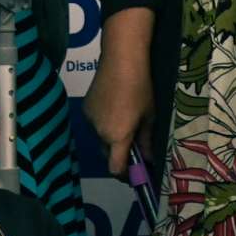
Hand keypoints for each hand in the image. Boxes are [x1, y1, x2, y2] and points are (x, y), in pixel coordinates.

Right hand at [84, 46, 153, 177]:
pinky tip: (116, 108)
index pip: (115, 168)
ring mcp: (90, 120)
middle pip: (107, 154)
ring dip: (112, 138)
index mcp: (117, 137)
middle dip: (120, 155)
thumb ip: (147, 141)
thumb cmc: (141, 89)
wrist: (121, 60)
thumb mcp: (150, 117)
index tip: (136, 173)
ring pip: (101, 138)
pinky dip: (105, 124)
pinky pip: (96, 124)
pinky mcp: (85, 108)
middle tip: (136, 147)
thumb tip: (149, 159)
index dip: (125, 175)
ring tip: (127, 121)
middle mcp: (99, 132)